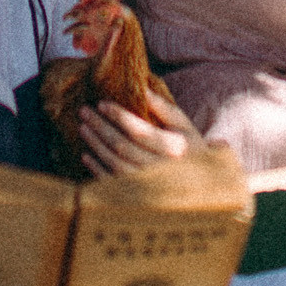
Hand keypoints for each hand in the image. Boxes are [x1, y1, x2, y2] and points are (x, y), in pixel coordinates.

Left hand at [78, 82, 205, 175]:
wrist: (202, 187)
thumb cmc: (191, 149)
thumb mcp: (185, 125)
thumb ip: (164, 108)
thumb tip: (142, 87)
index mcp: (174, 149)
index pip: (139, 130)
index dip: (118, 116)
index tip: (102, 103)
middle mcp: (161, 169)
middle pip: (123, 146)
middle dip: (101, 127)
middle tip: (84, 111)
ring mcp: (149, 186)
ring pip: (115, 163)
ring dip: (96, 145)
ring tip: (83, 128)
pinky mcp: (138, 198)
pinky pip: (113, 183)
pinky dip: (97, 169)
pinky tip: (87, 155)